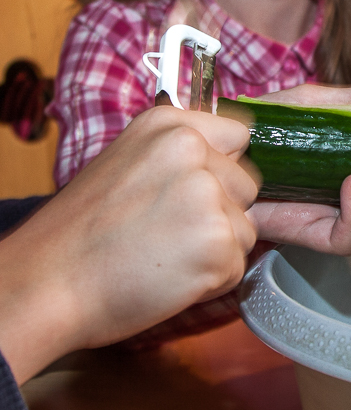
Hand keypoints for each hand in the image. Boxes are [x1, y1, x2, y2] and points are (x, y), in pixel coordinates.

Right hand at [0, 106, 257, 383]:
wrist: (45, 284)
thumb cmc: (80, 234)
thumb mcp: (127, 163)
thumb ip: (179, 156)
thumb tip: (222, 160)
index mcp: (171, 125)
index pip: (239, 137)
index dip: (221, 170)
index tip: (192, 191)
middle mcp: (194, 151)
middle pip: (246, 185)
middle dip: (220, 213)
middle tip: (167, 232)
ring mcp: (209, 195)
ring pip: (245, 228)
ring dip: (216, 249)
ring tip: (163, 255)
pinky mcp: (219, 242)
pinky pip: (236, 266)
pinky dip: (210, 281)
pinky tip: (168, 276)